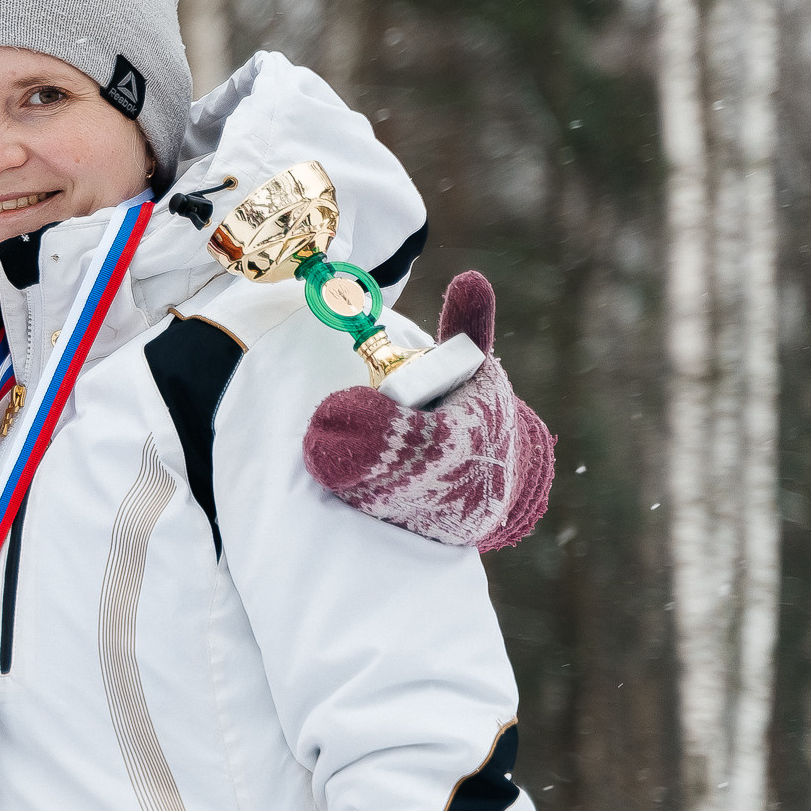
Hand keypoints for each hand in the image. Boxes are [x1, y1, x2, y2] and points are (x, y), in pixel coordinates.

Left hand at [302, 271, 554, 550]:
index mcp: (468, 437)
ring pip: (365, 498)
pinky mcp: (397, 533)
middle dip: (345, 453)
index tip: (341, 405)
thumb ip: (469, 327)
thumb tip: (471, 278)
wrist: (488, 490)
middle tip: (322, 422)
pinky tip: (335, 467)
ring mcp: (420, 514)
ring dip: (340, 471)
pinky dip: (343, 491)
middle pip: (383, 477)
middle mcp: (446, 485)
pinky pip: (360, 514)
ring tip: (327, 441)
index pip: (426, 442)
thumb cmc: (476, 416)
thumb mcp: (477, 371)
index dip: (380, 427)